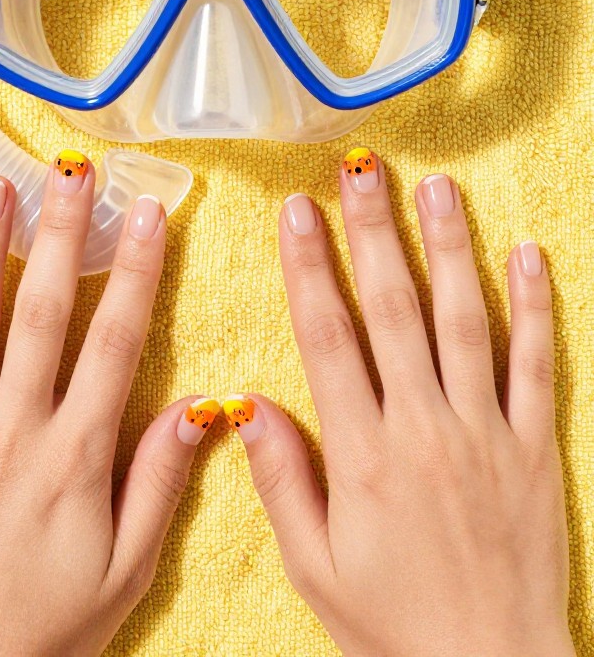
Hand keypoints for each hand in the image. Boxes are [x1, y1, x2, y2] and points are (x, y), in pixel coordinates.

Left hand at [0, 154, 215, 656]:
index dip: (134, 272)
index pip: (114, 342)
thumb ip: (160, 480)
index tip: (146, 213)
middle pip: (41, 315)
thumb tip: (203, 405)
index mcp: (76, 455)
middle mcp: (15, 431)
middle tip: (71, 173)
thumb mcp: (128, 568)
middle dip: (60, 235)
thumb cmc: (50, 626)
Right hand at [228, 150, 574, 656]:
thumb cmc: (393, 627)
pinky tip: (525, 253)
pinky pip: (535, 364)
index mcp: (362, 454)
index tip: (297, 212)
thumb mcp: (314, 567)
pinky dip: (534, 306)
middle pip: (393, 309)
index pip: (328, 337)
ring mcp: (485, 431)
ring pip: (465, 319)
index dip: (309, 268)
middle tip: (359, 169)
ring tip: (435, 187)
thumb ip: (282, 480)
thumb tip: (245, 404)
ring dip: (449, 247)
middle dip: (372, 231)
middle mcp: (423, 427)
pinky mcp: (533, 446)